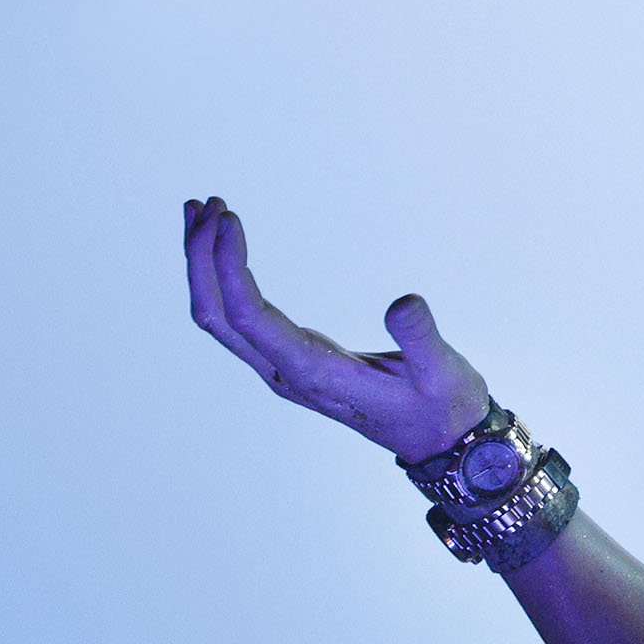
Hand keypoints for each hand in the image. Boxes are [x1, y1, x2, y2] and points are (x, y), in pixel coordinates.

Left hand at [181, 198, 492, 462]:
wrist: (440, 441)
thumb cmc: (442, 407)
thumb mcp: (443, 373)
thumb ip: (421, 338)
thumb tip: (404, 302)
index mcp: (314, 374)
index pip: (248, 316)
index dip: (229, 267)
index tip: (230, 219)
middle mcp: (286, 373)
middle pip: (216, 316)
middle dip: (200, 259)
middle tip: (203, 203)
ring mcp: (283, 369)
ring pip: (220, 319)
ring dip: (203, 267)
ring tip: (201, 213)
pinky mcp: (290, 360)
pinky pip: (238, 321)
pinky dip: (223, 280)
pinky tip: (225, 252)